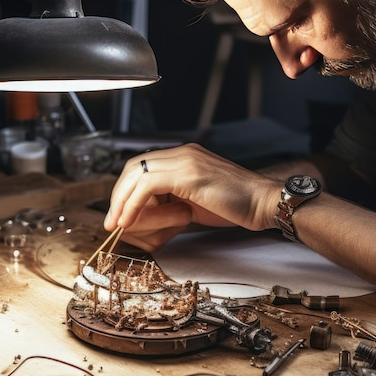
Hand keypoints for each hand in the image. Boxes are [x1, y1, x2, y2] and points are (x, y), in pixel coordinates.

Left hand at [104, 143, 280, 250]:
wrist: (264, 202)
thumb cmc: (235, 206)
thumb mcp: (197, 201)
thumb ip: (172, 201)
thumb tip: (145, 214)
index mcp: (185, 156)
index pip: (143, 165)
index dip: (126, 189)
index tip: (119, 213)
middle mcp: (183, 152)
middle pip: (134, 166)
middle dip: (118, 194)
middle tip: (111, 220)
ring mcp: (186, 160)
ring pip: (137, 174)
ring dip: (122, 201)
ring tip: (118, 223)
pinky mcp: (189, 173)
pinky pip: (148, 185)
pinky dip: (134, 204)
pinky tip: (131, 219)